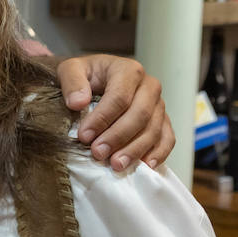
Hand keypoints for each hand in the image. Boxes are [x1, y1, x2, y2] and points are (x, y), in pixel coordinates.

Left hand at [58, 54, 174, 171]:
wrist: (98, 79)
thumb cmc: (85, 76)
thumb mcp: (70, 70)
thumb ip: (71, 82)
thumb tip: (77, 102)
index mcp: (128, 70)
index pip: (120, 97)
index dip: (102, 119)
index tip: (84, 136)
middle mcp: (149, 86)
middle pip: (140, 115)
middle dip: (118, 137)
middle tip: (98, 153)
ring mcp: (159, 105)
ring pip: (154, 130)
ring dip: (135, 150)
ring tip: (115, 165)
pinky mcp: (163, 121)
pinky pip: (167, 139)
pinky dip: (158, 153)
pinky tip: (144, 166)